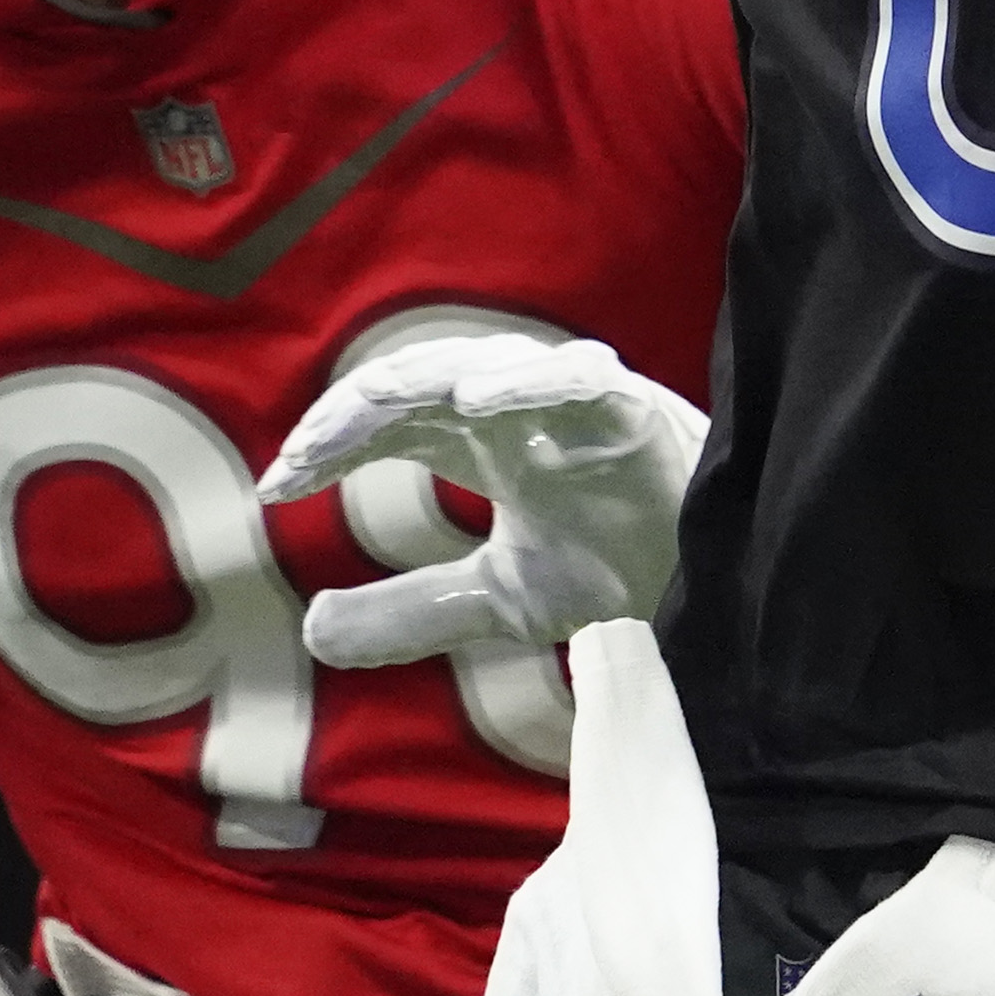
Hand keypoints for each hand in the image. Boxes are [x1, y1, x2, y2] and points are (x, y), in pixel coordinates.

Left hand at [263, 331, 701, 666]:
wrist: (721, 585)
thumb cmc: (623, 564)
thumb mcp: (501, 602)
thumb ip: (413, 613)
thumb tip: (311, 631)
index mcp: (486, 441)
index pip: (390, 422)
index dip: (330, 446)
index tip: (273, 489)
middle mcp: (522, 409)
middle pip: (420, 384)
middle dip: (354, 413)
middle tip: (298, 458)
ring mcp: (575, 403)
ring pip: (486, 365)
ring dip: (423, 380)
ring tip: (364, 410)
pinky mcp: (631, 409)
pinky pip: (578, 378)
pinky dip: (529, 380)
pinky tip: (477, 398)